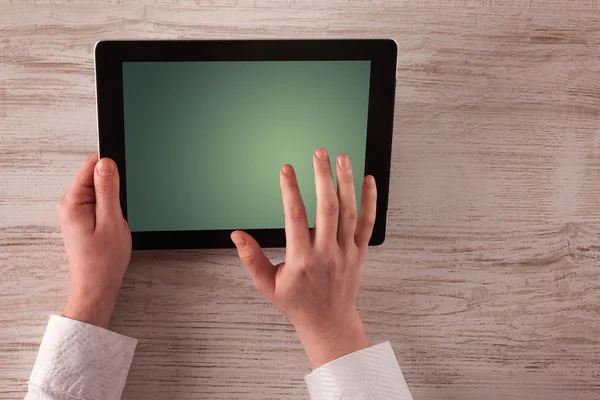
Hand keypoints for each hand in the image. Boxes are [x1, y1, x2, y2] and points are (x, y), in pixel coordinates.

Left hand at [58, 155, 130, 328]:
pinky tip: (112, 224)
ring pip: (99, 189)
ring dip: (113, 200)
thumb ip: (108, 190)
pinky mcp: (82, 217)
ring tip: (115, 220)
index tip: (122, 182)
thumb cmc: (103, 260)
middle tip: (119, 210)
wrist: (97, 285)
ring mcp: (75, 211)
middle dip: (113, 187)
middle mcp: (69, 203)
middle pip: (95, 176)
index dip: (111, 168)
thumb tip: (106, 162)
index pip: (91, 165)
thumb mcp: (111, 221)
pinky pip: (99, 202)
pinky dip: (110, 209)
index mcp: (73, 201)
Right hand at [231, 148, 376, 368]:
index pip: (295, 216)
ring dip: (346, 182)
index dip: (289, 189)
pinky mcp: (360, 253)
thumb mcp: (267, 285)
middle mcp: (326, 253)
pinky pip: (367, 223)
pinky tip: (368, 180)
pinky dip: (370, 201)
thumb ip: (252, 259)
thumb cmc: (297, 303)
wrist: (329, 322)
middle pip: (326, 207)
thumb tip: (237, 236)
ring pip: (349, 211)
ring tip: (342, 158)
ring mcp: (346, 252)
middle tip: (319, 153)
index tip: (286, 169)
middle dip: (322, 176)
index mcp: (301, 259)